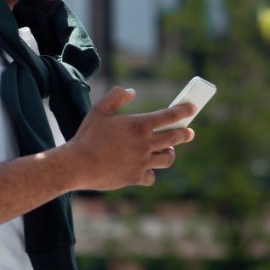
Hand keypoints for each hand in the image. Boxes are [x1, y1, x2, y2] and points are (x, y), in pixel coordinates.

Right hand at [62, 87, 195, 190]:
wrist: (77, 165)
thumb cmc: (87, 136)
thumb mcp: (99, 110)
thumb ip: (116, 97)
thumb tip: (132, 91)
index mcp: (138, 125)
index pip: (170, 116)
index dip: (184, 110)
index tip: (192, 108)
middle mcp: (144, 143)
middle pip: (175, 138)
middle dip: (185, 134)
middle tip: (189, 132)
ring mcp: (142, 162)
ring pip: (167, 158)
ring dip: (168, 153)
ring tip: (166, 150)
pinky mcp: (135, 177)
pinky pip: (151, 176)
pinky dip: (150, 172)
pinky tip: (144, 168)